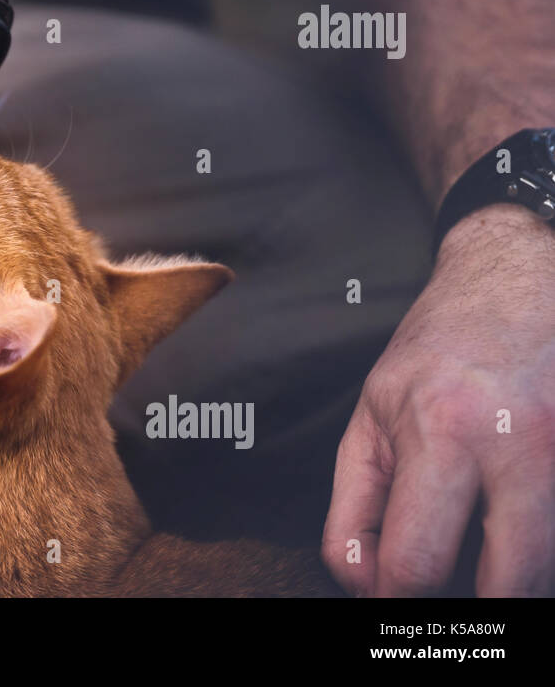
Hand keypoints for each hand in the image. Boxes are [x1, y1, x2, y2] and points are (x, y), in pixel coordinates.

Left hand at [322, 204, 554, 595]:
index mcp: (442, 431)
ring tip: (488, 541)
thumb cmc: (438, 353)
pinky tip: (520, 518)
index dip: (396, 601)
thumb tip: (360, 583)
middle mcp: (519, 444)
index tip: (394, 599)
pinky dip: (547, 540)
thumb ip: (355, 505)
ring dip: (519, 574)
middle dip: (478, 609)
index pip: (416, 562)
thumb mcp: (373, 417)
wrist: (517, 281)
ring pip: (552, 567)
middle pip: (509, 587)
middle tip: (452, 589)